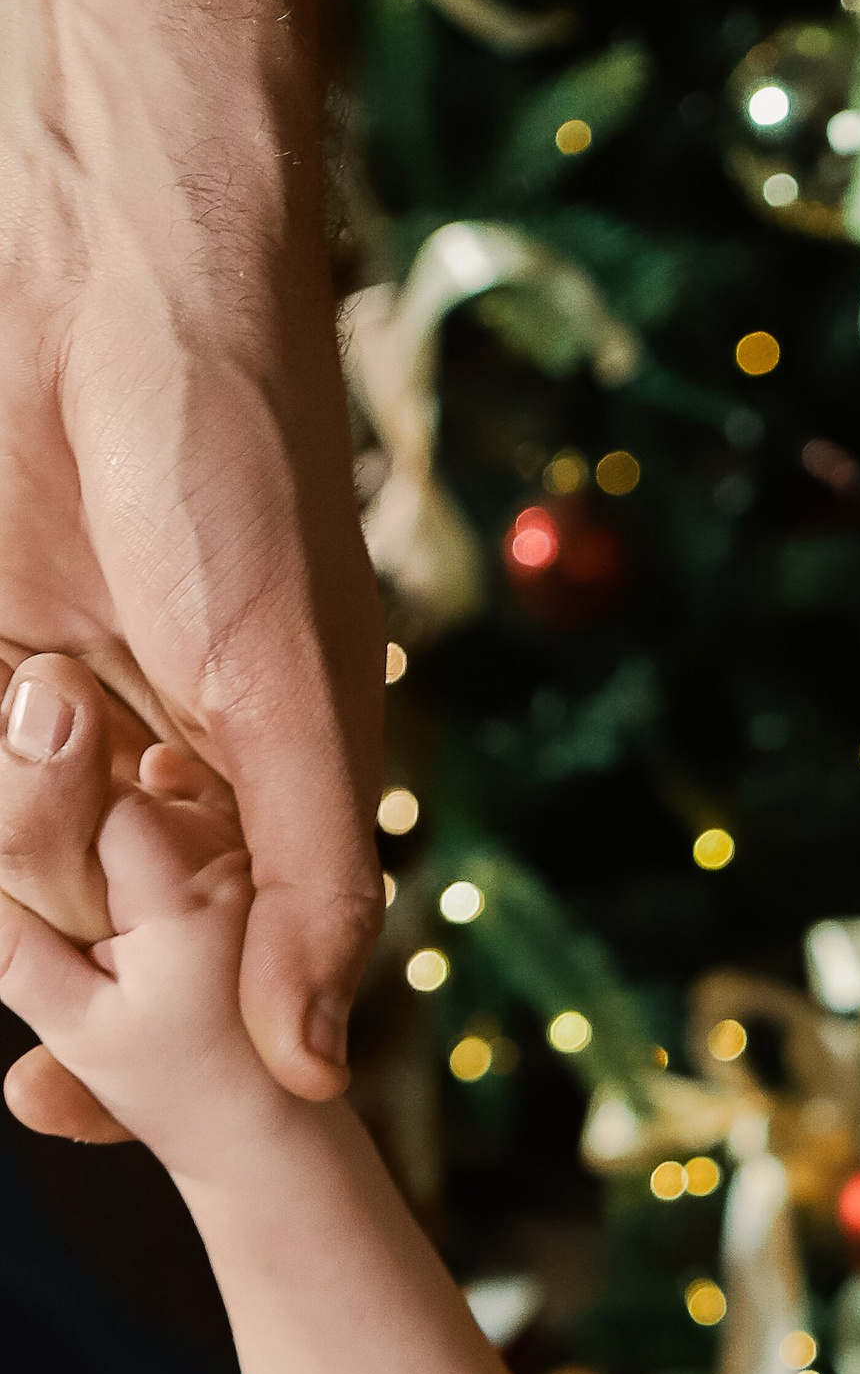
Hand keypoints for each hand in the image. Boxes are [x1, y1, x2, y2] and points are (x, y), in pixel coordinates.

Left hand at [0, 0, 380, 1118]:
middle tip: (83, 769)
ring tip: (38, 667)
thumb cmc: (235, 460)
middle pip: (71, 922)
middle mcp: (144, 760)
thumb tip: (309, 1074)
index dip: (124, 1061)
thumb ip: (315, 891)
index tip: (58, 1116)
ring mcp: (38, 701)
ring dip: (2, 798)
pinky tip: (11, 658)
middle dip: (55, 892)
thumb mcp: (292, 702)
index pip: (196, 975)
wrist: (97, 257)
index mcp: (249, 792)